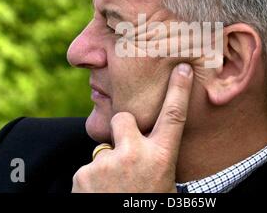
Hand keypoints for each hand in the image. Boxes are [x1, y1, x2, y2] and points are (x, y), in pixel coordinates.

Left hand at [72, 63, 193, 192]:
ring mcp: (108, 163)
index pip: (174, 116)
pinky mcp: (84, 173)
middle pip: (124, 118)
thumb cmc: (147, 204)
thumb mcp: (163, 183)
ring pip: (104, 149)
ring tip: (113, 189)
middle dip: (122, 129)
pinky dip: (92, 181)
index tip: (182, 68)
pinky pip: (88, 168)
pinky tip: (101, 196)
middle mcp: (136, 155)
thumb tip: (153, 144)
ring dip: (106, 165)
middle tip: (125, 154)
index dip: (179, 89)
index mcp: (161, 158)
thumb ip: (157, 159)